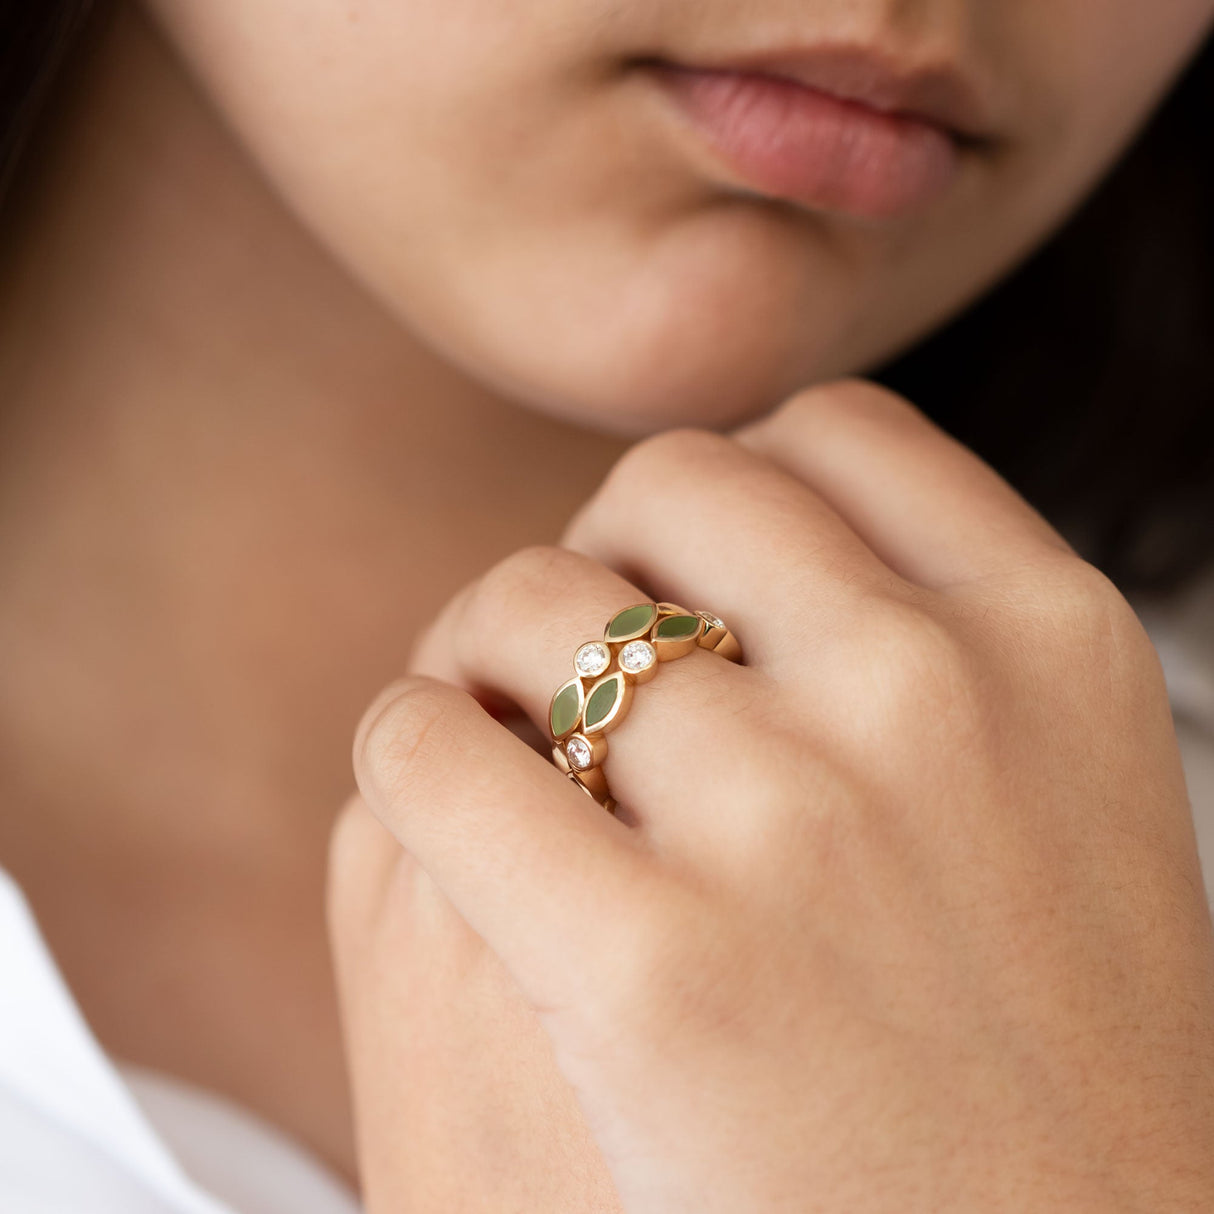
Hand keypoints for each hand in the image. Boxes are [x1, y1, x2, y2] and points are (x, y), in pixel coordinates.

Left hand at [347, 378, 1213, 1211]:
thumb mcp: (1063, 795)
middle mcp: (933, 698)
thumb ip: (943, 652)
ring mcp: (795, 828)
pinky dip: (409, 745)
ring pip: (532, 601)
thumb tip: (767, 554)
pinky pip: (439, 754)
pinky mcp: (653, 972)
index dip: (735, 471)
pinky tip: (430, 787)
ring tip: (489, 710)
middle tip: (572, 630)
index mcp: (1054, 640)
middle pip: (672, 486)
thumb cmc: (1049, 1063)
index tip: (688, 547)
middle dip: (602, 541)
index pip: (837, 432)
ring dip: (482, 639)